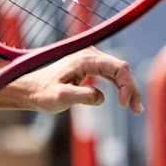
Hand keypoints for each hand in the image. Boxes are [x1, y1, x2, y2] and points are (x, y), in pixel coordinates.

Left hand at [11, 47, 142, 114]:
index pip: (118, 67)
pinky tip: (125, 101)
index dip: (127, 85)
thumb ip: (81, 96)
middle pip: (122, 69)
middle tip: (136, 111)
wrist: (29, 90)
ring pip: (119, 72)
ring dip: (129, 89)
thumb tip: (102, 97)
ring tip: (136, 109)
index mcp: (85, 58)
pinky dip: (120, 88)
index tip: (124, 105)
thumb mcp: (60, 97)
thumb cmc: (42, 94)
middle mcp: (90, 55)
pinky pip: (112, 75)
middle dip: (132, 89)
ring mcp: (90, 60)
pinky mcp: (90, 67)